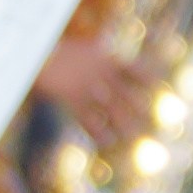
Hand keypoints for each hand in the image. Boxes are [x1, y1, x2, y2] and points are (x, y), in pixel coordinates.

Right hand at [44, 28, 152, 150]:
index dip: (150, 81)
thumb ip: (103, 61)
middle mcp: (103, 74)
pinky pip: (91, 120)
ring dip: (124, 126)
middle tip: (151, 124)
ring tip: (132, 137)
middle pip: (129, 96)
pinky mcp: (74, 100)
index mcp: (108, 59)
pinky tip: (106, 141)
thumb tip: (119, 69)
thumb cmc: (61, 55)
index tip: (157, 91)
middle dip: (141, 111)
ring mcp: (89, 87)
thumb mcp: (87, 52)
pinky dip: (99, 133)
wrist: (35, 54)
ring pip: (114, 111)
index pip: (138, 70)